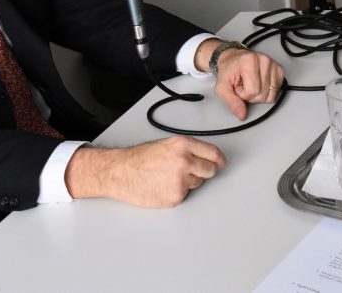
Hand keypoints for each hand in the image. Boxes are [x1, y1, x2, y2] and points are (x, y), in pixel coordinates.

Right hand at [65, 136, 226, 207]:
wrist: (121, 172)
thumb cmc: (139, 158)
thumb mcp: (166, 144)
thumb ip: (188, 149)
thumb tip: (205, 157)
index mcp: (183, 145)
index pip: (213, 153)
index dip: (219, 159)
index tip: (221, 162)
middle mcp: (184, 161)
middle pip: (210, 170)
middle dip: (205, 171)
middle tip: (193, 171)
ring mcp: (181, 181)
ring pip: (198, 183)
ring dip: (189, 182)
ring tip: (168, 177)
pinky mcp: (175, 197)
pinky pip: (185, 195)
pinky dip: (177, 192)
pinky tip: (163, 186)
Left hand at [206, 43, 284, 120]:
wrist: (233, 60)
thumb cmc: (228, 71)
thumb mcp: (222, 87)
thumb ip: (231, 102)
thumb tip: (242, 114)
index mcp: (250, 61)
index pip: (253, 91)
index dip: (243, 94)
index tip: (238, 86)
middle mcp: (264, 60)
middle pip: (263, 95)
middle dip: (251, 96)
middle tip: (244, 85)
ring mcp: (273, 65)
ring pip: (272, 95)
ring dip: (259, 94)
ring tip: (251, 84)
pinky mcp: (279, 70)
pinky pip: (277, 91)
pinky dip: (267, 91)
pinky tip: (260, 83)